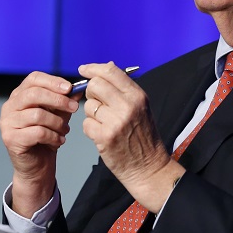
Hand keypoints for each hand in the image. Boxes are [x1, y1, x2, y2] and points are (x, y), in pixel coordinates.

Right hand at [0, 71, 80, 216]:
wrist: (37, 165)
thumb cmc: (46, 137)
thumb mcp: (59, 114)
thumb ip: (66, 100)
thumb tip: (79, 87)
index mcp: (19, 95)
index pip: (33, 78)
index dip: (53, 81)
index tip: (70, 88)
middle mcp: (9, 107)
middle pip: (34, 94)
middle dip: (58, 100)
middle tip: (74, 108)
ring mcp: (7, 123)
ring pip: (37, 114)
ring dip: (57, 122)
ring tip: (65, 130)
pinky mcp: (10, 138)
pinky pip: (37, 132)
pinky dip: (53, 136)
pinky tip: (59, 141)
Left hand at [79, 62, 184, 211]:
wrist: (148, 167)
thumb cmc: (143, 136)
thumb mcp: (141, 107)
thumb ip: (124, 88)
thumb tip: (107, 65)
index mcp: (138, 96)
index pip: (110, 71)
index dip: (93, 68)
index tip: (84, 69)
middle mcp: (128, 106)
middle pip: (95, 85)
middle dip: (91, 92)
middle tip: (98, 103)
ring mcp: (116, 122)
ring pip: (88, 106)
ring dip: (91, 113)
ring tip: (105, 122)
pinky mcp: (105, 137)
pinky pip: (85, 123)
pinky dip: (90, 129)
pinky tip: (102, 134)